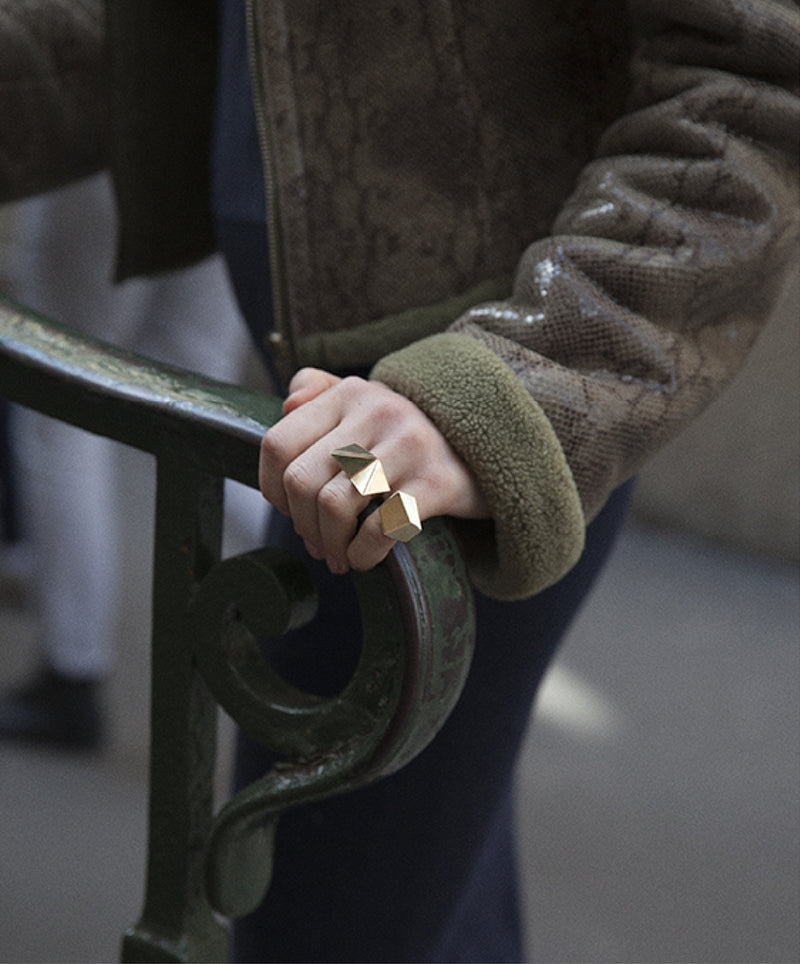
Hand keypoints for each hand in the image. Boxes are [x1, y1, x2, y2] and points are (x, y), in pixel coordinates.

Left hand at [259, 368, 488, 573]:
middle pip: (301, 481)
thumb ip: (321, 392)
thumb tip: (286, 405)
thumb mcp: (368, 402)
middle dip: (302, 524)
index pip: (278, 443)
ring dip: (330, 544)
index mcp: (349, 394)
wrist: (491, 449)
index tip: (290, 511)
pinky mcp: (436, 482)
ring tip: (339, 556)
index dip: (272, 489)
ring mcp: (409, 445)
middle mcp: (376, 411)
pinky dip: (363, 553)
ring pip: (334, 505)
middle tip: (317, 544)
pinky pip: (379, 528)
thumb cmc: (412, 437)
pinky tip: (365, 558)